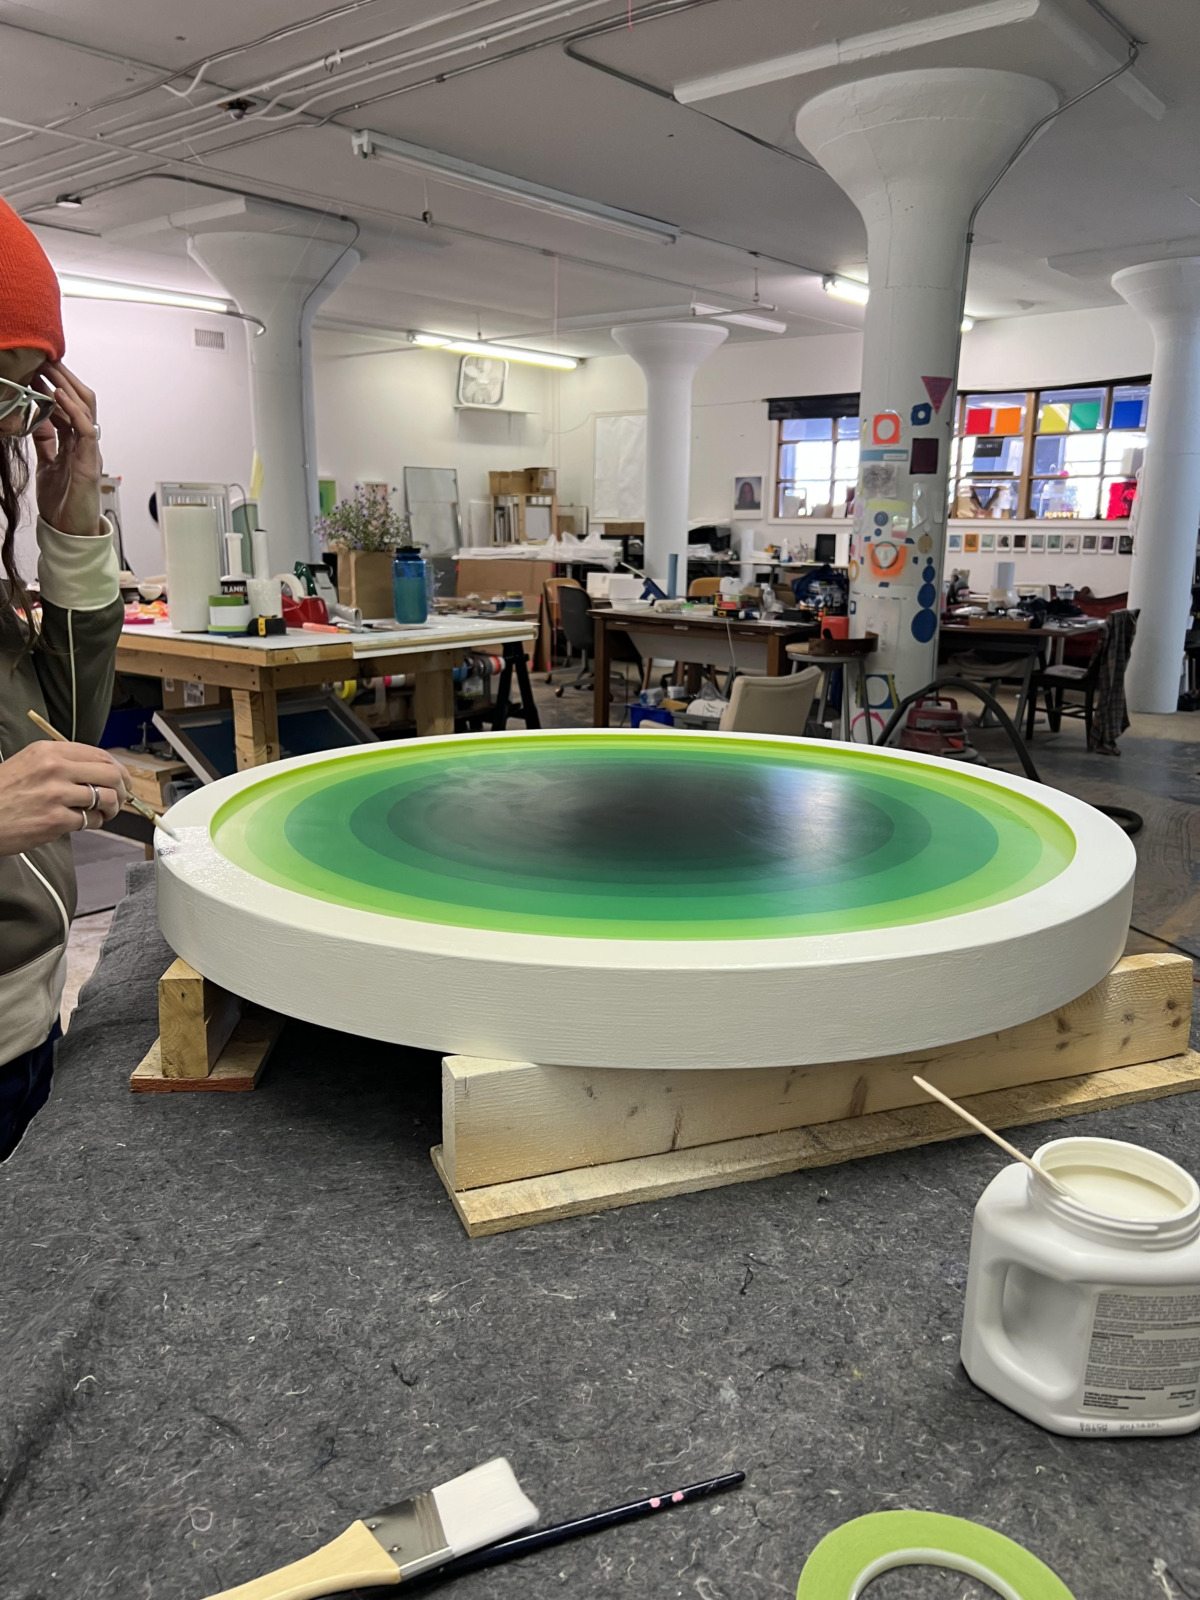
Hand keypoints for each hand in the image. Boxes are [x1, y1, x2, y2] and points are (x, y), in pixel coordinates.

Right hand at [0, 740, 131, 854]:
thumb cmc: (2, 793)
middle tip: (121, 797)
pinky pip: (91, 820)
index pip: (100, 754)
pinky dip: (94, 823)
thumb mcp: (28, 763)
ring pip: (106, 798)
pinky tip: (83, 822)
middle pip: (110, 774)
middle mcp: (54, 769)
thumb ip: (62, 763)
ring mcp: (56, 795)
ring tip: (103, 813)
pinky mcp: (56, 820)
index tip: (122, 778)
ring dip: (111, 808)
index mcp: (48, 751)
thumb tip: (98, 771)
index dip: (118, 768)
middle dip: (123, 788)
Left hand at [32, 363, 102, 537]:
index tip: (38, 368)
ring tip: (50, 370)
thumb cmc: (63, 504)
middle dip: (64, 378)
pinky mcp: (89, 463)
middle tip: (45, 360)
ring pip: (87, 410)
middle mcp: (86, 444)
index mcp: (76, 444)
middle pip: (82, 401)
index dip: (56, 385)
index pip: (70, 406)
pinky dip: (73, 410)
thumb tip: (37, 422)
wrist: (70, 531)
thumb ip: (46, 443)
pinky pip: (86, 429)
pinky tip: (58, 396)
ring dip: (67, 386)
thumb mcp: (48, 464)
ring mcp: (90, 452)